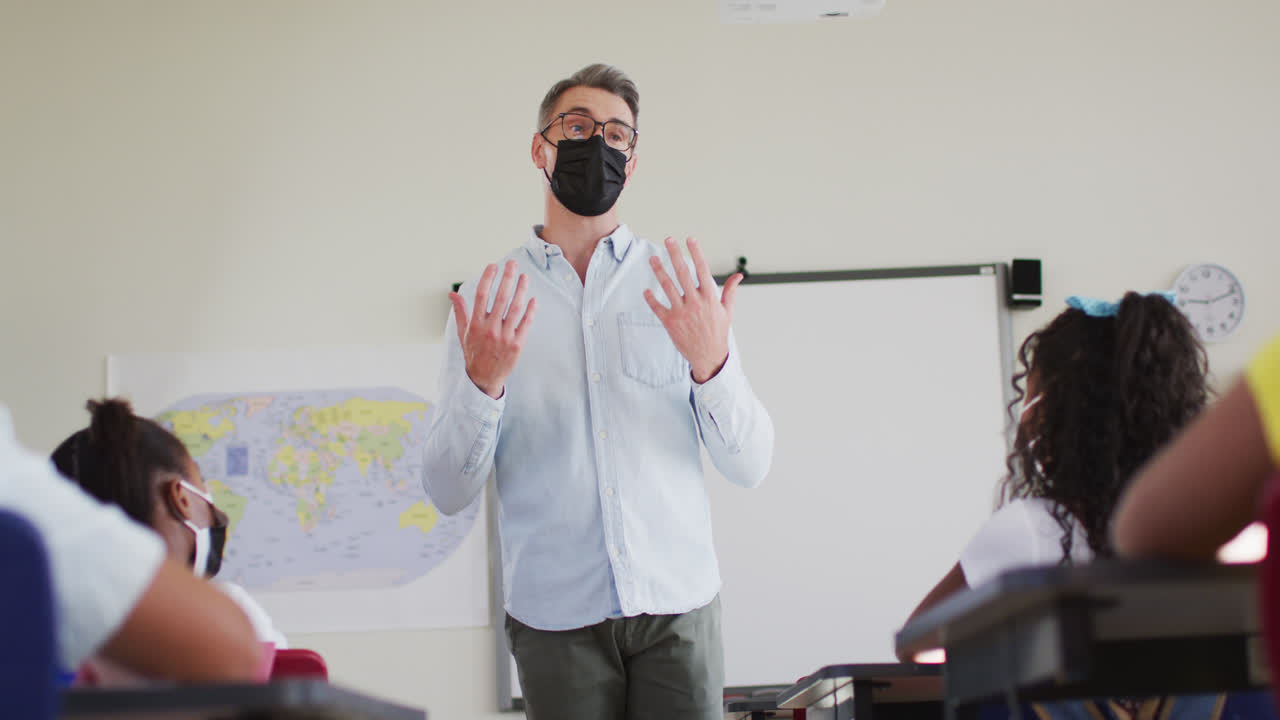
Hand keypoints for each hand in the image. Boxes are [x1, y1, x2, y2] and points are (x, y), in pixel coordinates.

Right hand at [450, 261, 536, 398]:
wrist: (483, 379)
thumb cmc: (473, 353)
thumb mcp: (463, 333)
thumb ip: (460, 311)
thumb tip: (452, 294)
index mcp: (475, 324)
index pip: (480, 295)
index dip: (487, 279)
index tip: (493, 266)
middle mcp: (490, 329)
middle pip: (500, 298)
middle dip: (507, 278)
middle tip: (512, 264)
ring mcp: (504, 337)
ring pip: (515, 308)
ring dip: (521, 290)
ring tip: (524, 277)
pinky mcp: (517, 345)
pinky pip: (525, 324)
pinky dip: (531, 311)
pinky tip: (533, 299)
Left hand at [643, 237, 742, 383]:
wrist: (708, 357)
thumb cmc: (717, 332)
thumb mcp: (727, 311)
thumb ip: (730, 291)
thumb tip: (739, 275)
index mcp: (710, 298)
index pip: (702, 270)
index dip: (696, 253)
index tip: (690, 239)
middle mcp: (695, 303)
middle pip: (683, 273)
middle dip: (675, 254)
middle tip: (668, 240)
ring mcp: (682, 313)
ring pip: (667, 287)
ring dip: (659, 271)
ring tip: (653, 258)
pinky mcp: (670, 323)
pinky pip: (658, 307)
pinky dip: (651, 298)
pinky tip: (646, 290)